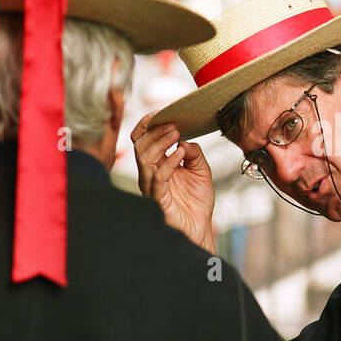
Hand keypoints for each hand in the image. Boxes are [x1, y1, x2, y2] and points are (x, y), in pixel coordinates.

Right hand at [129, 118, 216, 252]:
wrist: (200, 228)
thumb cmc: (197, 201)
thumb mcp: (201, 169)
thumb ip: (193, 153)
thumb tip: (184, 141)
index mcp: (156, 164)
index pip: (142, 139)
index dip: (148, 124)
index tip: (162, 112)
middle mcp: (149, 173)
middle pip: (140, 146)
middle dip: (155, 131)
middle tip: (173, 124)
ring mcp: (151, 186)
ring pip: (144, 158)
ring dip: (159, 142)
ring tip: (176, 133)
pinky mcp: (158, 198)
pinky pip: (158, 177)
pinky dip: (169, 162)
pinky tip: (180, 153)